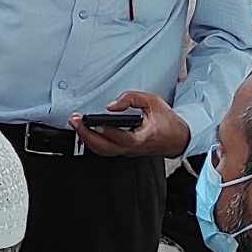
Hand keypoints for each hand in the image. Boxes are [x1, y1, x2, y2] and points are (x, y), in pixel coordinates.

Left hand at [75, 91, 189, 159]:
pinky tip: (85, 132)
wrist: (177, 138)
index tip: (96, 124)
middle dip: (86, 134)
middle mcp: (133, 148)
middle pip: (105, 148)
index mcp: (142, 137)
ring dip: (86, 139)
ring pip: (102, 151)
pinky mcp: (124, 151)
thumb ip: (132, 99)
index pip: (122, 137)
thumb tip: (112, 105)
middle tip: (75, 121)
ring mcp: (127, 152)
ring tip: (76, 125)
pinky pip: (105, 150)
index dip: (108, 131)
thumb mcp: (152, 101)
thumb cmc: (166, 120)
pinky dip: (93, 142)